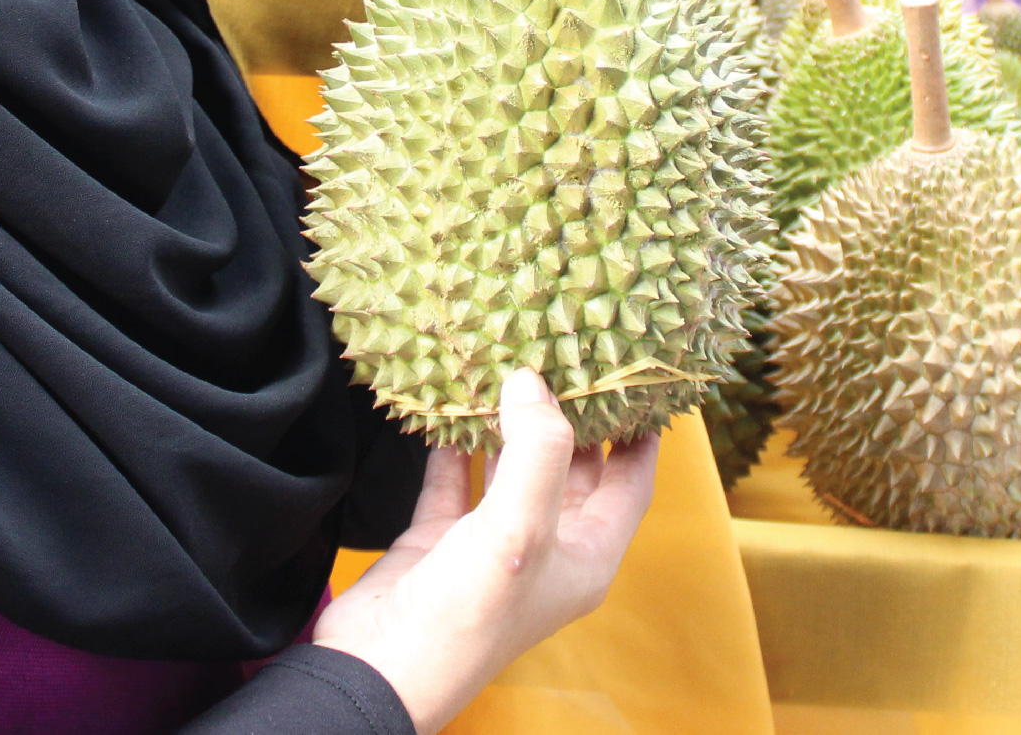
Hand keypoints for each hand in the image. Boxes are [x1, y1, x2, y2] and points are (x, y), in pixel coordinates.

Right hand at [310, 371, 659, 734]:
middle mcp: (547, 546)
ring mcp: (493, 541)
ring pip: (513, 466)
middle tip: (570, 354)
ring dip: (512, 422)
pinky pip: (456, 476)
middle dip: (573, 414)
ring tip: (513, 362)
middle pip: (574, 467)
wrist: (381, 666)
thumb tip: (531, 381)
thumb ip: (536, 449)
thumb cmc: (467, 615)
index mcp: (586, 556)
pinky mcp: (442, 536)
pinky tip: (451, 401)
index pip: (631, 481)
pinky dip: (454, 441)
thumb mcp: (520, 528)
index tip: (636, 374)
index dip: (639, 432)